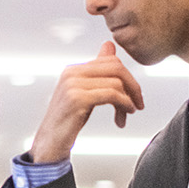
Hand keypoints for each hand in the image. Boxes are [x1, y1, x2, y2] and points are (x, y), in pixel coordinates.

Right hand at [28, 41, 144, 163]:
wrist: (50, 142)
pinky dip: (123, 105)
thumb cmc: (68, 120)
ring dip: (128, 100)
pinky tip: (124, 116)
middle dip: (133, 86)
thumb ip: (97, 71)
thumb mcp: (85, 92)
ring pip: (116, 82)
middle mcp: (71, 73)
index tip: (133, 95)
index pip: (111, 61)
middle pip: (116, 67)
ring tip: (127, 114)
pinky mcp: (77, 99)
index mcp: (73, 70)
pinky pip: (112, 95)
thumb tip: (109, 45)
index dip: (128, 78)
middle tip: (139, 103)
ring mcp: (73, 85)